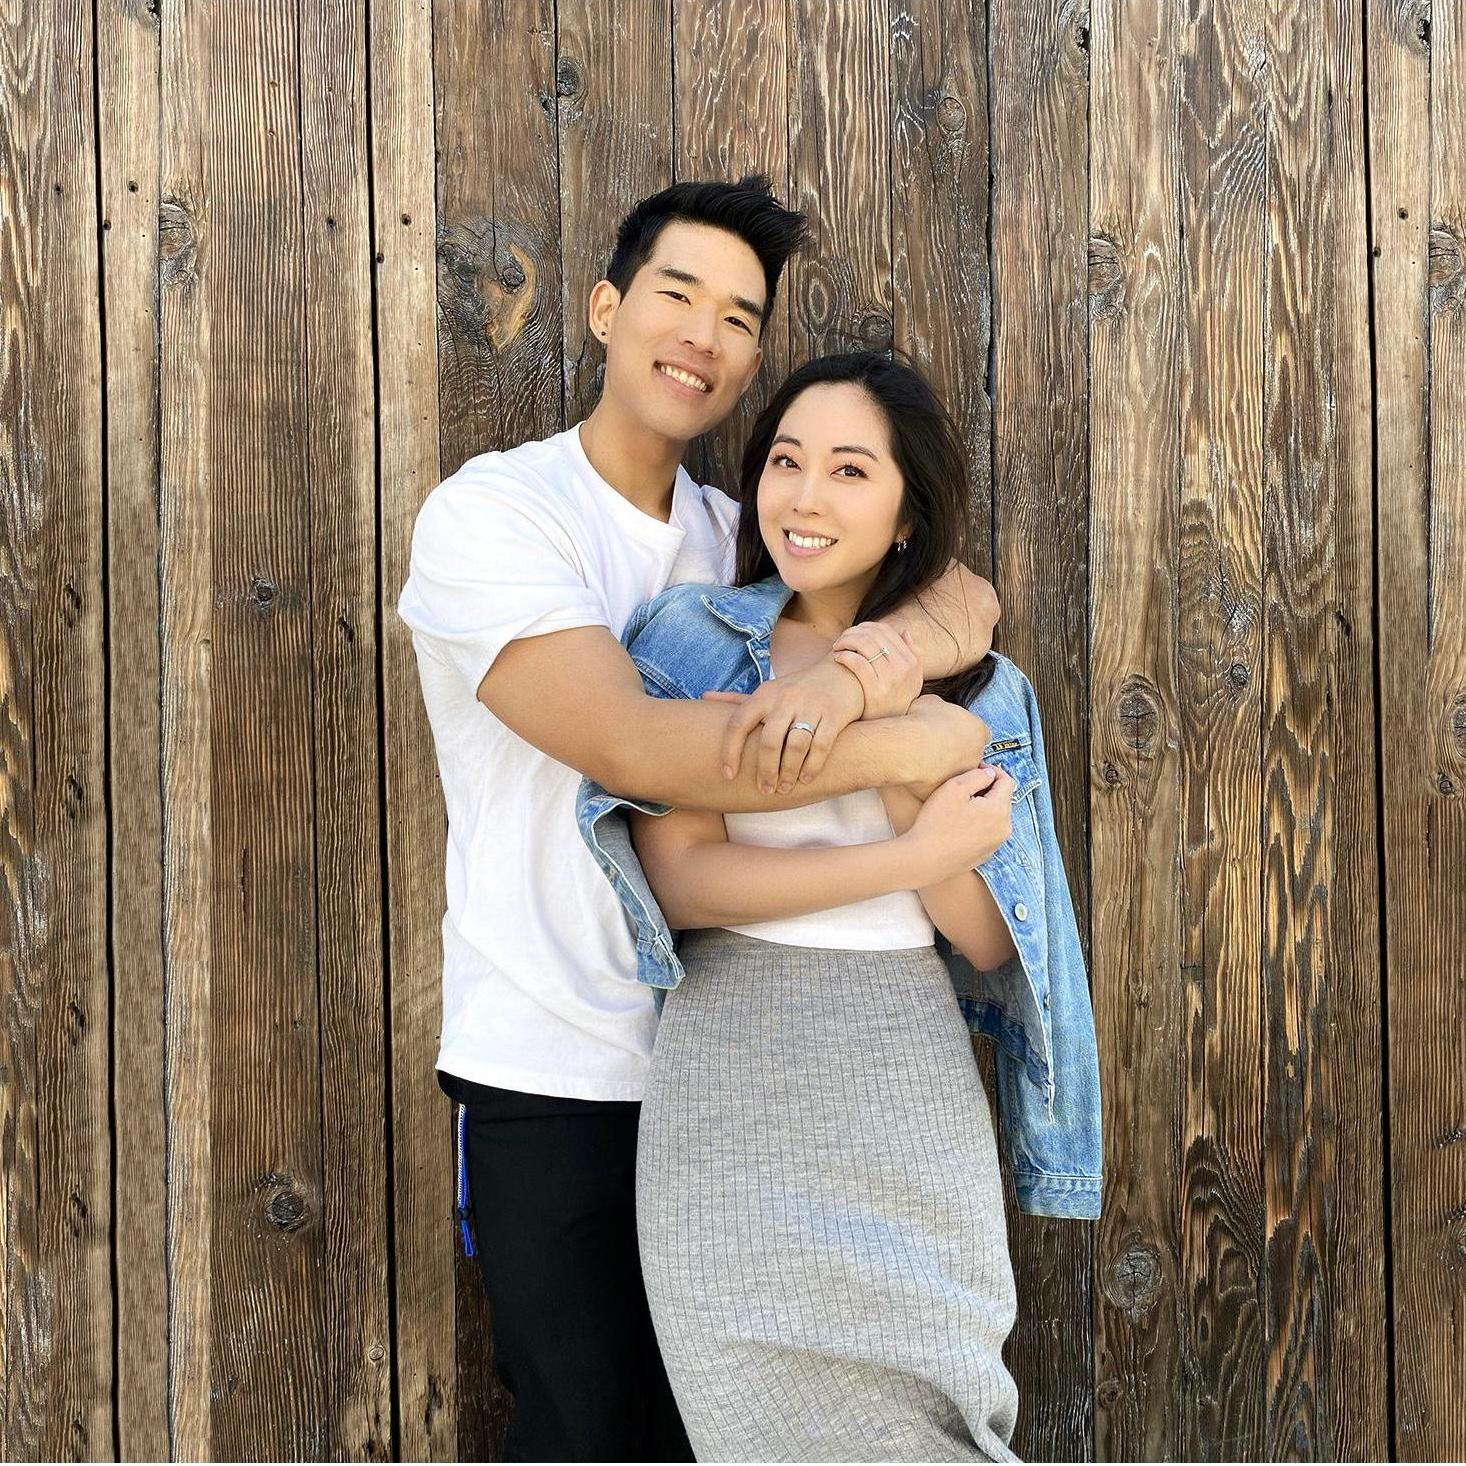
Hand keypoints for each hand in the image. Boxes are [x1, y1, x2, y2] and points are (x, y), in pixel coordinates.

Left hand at [704, 657, 865, 792]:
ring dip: (788, 772)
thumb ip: (738, 700)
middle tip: (765, 789)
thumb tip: (703, 696)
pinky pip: (821, 746)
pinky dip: (812, 767)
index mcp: (765, 694)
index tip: (728, 775)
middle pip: (769, 741)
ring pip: (796, 746)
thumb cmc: (797, 689)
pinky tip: (805, 779)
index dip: (730, 751)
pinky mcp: (834, 714)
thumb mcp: (768, 690)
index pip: (738, 723)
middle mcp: (786, 698)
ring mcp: (811, 706)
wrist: (842, 673)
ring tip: (784, 788)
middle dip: (765, 771)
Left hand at [831, 621, 922, 719]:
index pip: (886, 631)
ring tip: (837, 647)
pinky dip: (845, 656)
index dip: (865, 627)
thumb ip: (913, 655)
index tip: (854, 633)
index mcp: (911, 661)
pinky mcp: (875, 691)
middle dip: (853, 632)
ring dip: (846, 641)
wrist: (894, 732)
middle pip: (873, 635)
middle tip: (841, 639)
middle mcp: (903, 668)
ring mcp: (890, 680)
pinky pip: (858, 662)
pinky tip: (837, 658)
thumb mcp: (912, 680)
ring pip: (865, 645)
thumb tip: (905, 632)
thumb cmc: (897, 701)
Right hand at [901, 694, 990, 799]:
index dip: (965, 734)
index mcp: (978, 730)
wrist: (908, 747)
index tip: (950, 733)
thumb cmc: (920, 721)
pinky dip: (932, 782)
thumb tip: (935, 710)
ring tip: (924, 763)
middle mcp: (977, 754)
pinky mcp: (949, 790)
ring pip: (957, 773)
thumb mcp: (931, 702)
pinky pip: (941, 786)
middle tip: (936, 749)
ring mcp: (963, 775)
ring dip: (945, 769)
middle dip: (957, 753)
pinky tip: (917, 774)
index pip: (980, 734)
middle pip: (970, 755)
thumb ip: (941, 708)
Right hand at [902, 764, 1014, 881]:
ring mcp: (995, 844)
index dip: (991, 770)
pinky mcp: (985, 855)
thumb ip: (977, 776)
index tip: (973, 769)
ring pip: (996, 816)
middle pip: (1003, 799)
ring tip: (960, 807)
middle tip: (963, 788)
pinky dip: (978, 824)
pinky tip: (958, 825)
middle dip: (987, 790)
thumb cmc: (936, 822)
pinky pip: (987, 832)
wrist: (924, 860)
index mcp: (999, 810)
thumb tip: (989, 774)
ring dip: (983, 807)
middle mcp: (1004, 829)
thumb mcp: (954, 787)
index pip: (1007, 781)